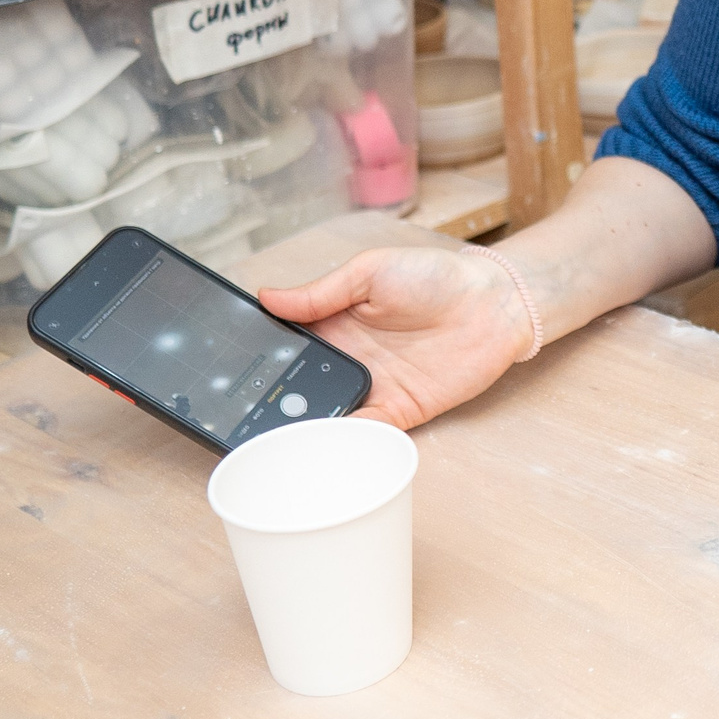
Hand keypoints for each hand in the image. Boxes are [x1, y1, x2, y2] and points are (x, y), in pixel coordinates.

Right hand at [258, 246, 536, 429]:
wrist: (495, 302)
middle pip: (294, 387)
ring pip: (322, 416)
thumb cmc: (436, 276)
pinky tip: (319, 448)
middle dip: (268, 400)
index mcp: (332, 323)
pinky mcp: (398, 412)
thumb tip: (266, 297)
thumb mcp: (372, 271)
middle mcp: (344, 360)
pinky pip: (362, 433)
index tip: (223, 370)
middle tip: (236, 413)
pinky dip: (342, 443)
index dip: (257, 357)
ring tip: (265, 440)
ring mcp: (369, 388)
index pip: (283, 345)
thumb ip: (320, 291)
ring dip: (299, 426)